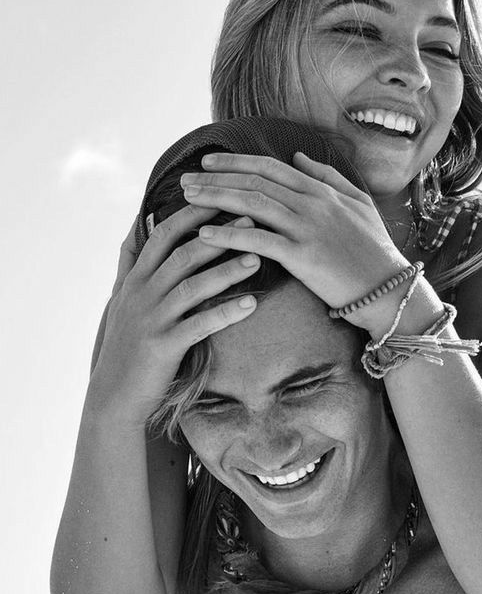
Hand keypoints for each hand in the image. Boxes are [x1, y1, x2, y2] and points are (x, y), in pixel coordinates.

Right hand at [88, 203, 260, 428]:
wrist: (113, 398)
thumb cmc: (124, 346)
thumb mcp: (119, 299)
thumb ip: (129, 263)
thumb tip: (133, 226)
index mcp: (135, 280)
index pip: (162, 234)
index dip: (191, 213)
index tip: (220, 195)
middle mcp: (141, 294)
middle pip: (182, 254)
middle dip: (218, 236)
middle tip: (251, 221)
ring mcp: (151, 320)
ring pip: (193, 287)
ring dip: (227, 270)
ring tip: (257, 259)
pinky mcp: (163, 347)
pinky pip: (199, 325)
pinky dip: (226, 313)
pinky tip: (251, 304)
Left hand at [180, 152, 408, 318]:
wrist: (390, 288)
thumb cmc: (374, 249)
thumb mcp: (358, 203)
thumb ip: (328, 176)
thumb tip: (298, 156)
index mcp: (322, 189)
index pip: (270, 166)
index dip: (236, 161)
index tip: (208, 161)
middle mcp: (312, 202)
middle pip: (255, 181)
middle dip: (216, 177)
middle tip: (185, 178)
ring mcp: (308, 227)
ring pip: (252, 203)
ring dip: (216, 198)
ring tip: (188, 198)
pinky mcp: (304, 256)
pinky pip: (259, 240)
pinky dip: (229, 234)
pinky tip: (205, 234)